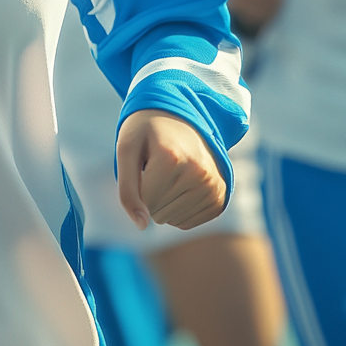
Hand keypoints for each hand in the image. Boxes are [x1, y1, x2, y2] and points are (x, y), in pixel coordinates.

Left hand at [117, 109, 226, 231]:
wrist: (180, 118)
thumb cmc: (146, 133)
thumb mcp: (126, 150)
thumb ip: (127, 189)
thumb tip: (141, 226)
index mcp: (172, 157)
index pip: (144, 200)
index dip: (136, 184)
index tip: (145, 160)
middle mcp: (199, 173)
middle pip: (157, 212)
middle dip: (149, 194)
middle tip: (156, 165)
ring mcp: (213, 187)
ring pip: (172, 220)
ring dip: (163, 202)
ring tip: (169, 172)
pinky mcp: (220, 199)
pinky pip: (186, 223)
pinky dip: (176, 209)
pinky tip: (179, 184)